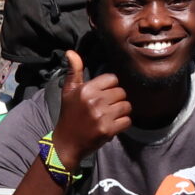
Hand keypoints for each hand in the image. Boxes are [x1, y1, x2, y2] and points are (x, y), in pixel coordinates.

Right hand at [51, 49, 129, 168]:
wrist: (67, 143)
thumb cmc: (69, 115)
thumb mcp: (68, 91)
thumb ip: (74, 71)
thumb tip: (71, 51)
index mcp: (86, 89)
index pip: (113, 79)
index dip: (110, 87)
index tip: (103, 95)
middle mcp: (94, 101)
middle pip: (121, 92)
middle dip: (116, 100)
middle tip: (106, 108)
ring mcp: (102, 116)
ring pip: (127, 106)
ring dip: (121, 112)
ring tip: (109, 116)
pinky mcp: (108, 130)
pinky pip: (127, 121)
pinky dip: (122, 124)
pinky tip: (112, 125)